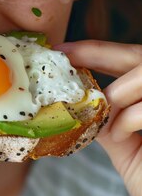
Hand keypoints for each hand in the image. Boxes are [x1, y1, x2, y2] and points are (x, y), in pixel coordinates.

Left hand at [54, 40, 141, 195]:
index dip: (96, 51)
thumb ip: (104, 118)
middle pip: (140, 57)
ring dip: (116, 94)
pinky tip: (120, 136)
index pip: (131, 58)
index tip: (61, 50)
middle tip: (65, 60)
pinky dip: (127, 120)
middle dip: (98, 55)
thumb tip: (67, 100)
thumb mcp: (123, 144)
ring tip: (105, 118)